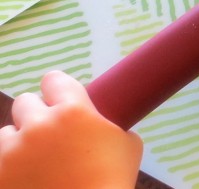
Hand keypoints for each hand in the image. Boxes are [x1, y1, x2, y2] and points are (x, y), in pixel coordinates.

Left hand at [0, 71, 142, 188]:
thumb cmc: (113, 181)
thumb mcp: (127, 144)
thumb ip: (108, 125)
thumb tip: (99, 122)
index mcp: (73, 111)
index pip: (53, 79)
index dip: (58, 89)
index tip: (60, 99)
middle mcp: (39, 125)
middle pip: (25, 102)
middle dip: (36, 115)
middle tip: (50, 133)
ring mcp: (13, 151)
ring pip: (7, 133)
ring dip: (19, 143)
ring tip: (37, 162)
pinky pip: (0, 160)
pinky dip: (11, 167)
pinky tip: (29, 177)